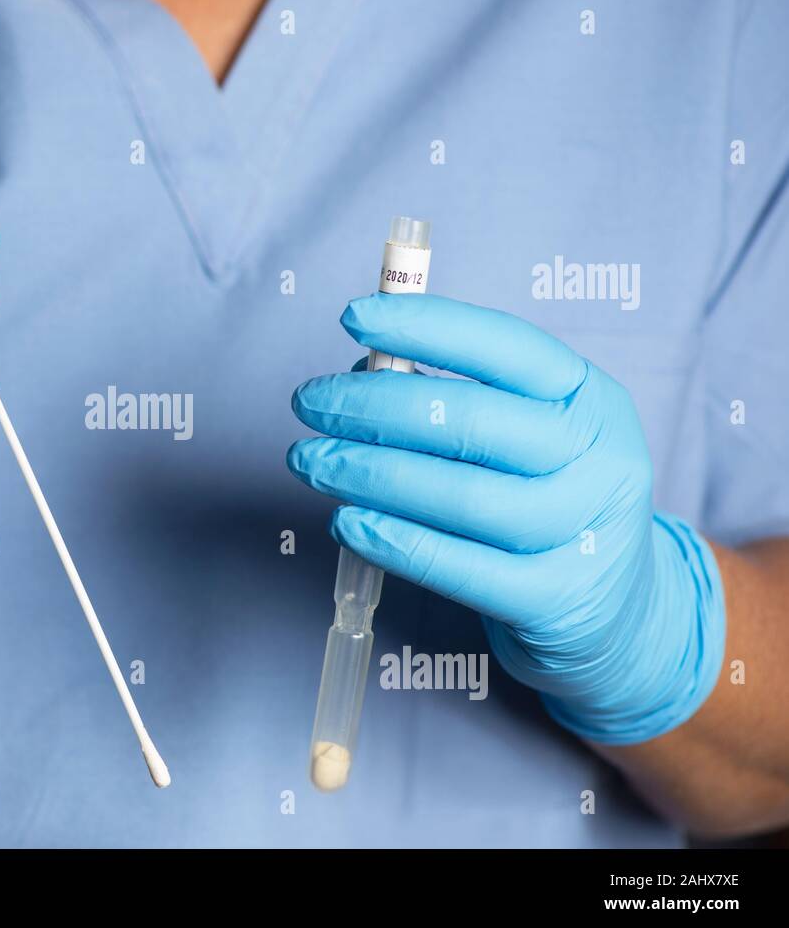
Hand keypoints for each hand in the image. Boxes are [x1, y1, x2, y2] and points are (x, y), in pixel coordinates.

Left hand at [287, 292, 724, 743]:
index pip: (507, 346)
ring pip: (461, 495)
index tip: (352, 317)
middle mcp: (600, 459)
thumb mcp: (528, 437)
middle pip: (472, 421)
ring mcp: (583, 533)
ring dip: (369, 474)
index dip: (427, 325)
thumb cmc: (547, 500)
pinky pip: (459, 567)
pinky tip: (347, 521)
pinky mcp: (554, 600)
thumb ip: (457, 399)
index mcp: (591, 399)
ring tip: (312, 462)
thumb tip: (363, 373)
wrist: (620, 611)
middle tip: (308, 403)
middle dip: (372, 407)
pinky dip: (393, 541)